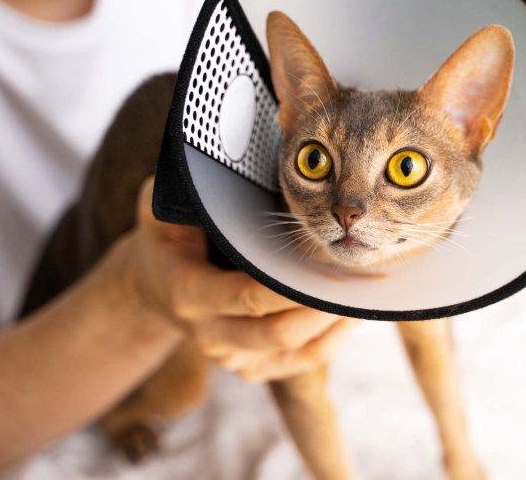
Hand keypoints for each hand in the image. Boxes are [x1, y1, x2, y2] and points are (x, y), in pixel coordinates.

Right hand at [116, 178, 355, 381]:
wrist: (158, 284)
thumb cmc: (172, 235)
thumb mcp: (163, 207)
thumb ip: (190, 191)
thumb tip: (222, 157)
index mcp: (188, 293)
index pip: (245, 296)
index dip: (289, 285)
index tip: (330, 259)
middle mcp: (209, 334)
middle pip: (278, 331)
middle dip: (324, 303)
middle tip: (362, 275)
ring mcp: (233, 358)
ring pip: (297, 349)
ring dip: (336, 320)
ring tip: (367, 288)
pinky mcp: (256, 367)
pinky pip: (306, 359)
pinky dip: (335, 336)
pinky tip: (356, 310)